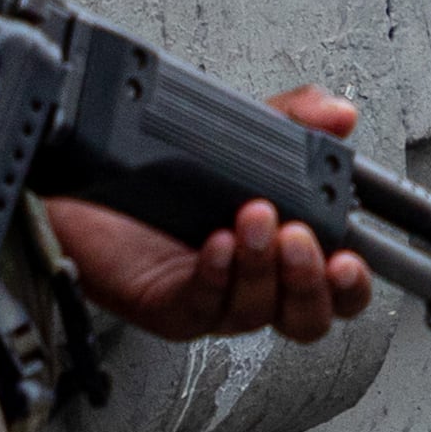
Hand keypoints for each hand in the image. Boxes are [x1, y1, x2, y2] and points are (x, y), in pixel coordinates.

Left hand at [47, 91, 373, 342]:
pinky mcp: (170, 306)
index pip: (337, 288)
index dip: (351, 283)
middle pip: (307, 318)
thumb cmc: (157, 177)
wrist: (79, 190)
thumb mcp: (236, 135)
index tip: (350, 258)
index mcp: (281, 253)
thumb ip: (293, 120)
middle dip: (312, 282)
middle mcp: (252, 284)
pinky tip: (216, 245)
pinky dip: (216, 275)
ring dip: (261, 267)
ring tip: (252, 219)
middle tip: (300, 239)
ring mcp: (213, 300)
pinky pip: (204, 306)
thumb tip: (339, 113)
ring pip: (258, 312)